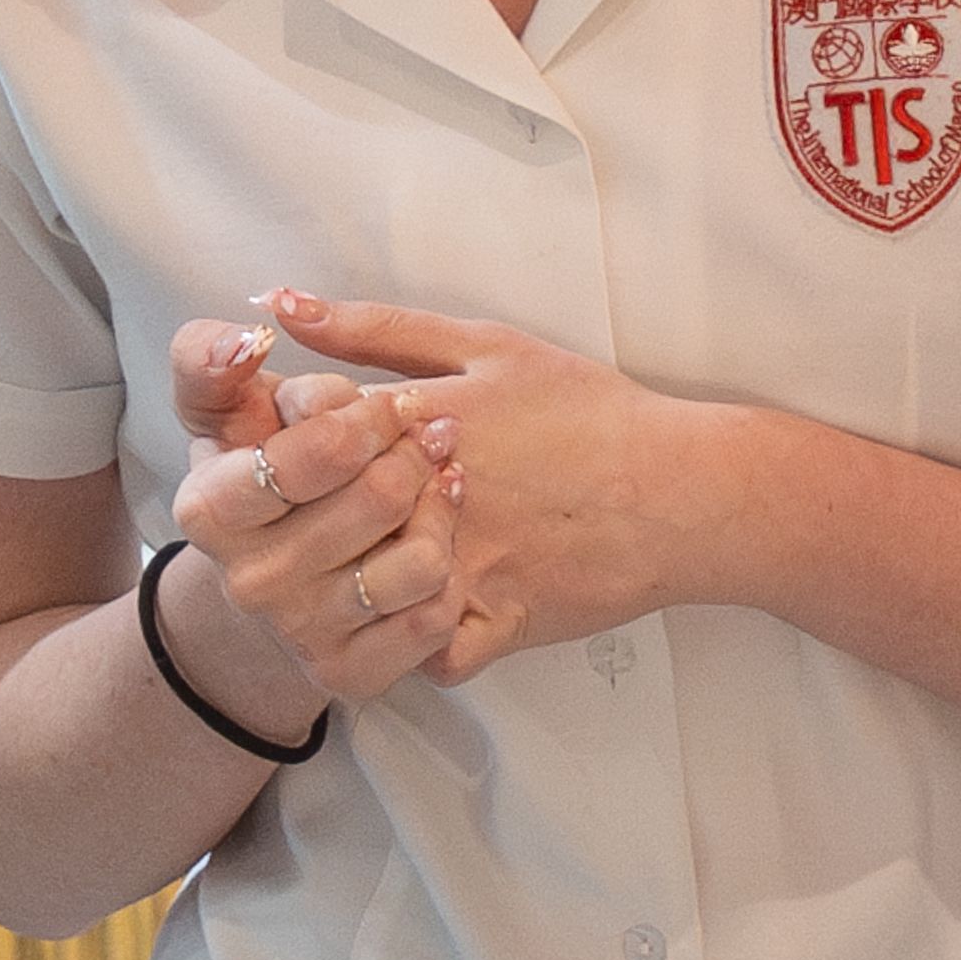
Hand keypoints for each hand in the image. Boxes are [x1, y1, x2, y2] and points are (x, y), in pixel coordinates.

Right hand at [159, 316, 464, 712]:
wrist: (261, 592)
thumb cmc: (259, 476)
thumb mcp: (222, 410)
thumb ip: (211, 358)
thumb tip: (246, 335)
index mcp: (210, 508)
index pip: (312, 451)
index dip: (368, 418)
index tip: (390, 404)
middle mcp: (248, 580)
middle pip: (377, 498)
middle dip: (415, 453)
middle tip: (430, 436)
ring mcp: (300, 632)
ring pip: (419, 563)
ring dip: (441, 513)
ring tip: (439, 486)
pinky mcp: (349, 675)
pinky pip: (436, 621)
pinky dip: (453, 579)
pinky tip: (440, 547)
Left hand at [260, 290, 672, 675]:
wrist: (680, 489)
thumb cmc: (587, 410)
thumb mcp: (484, 347)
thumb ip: (376, 328)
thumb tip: (280, 305)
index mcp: (418, 421)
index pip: (301, 433)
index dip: (295, 442)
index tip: (313, 446)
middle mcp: (430, 495)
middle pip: (320, 518)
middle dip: (317, 517)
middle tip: (342, 510)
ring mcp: (463, 565)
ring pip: (364, 595)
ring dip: (362, 583)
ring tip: (382, 561)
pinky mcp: (497, 621)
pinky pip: (427, 655)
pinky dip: (423, 642)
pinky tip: (433, 609)